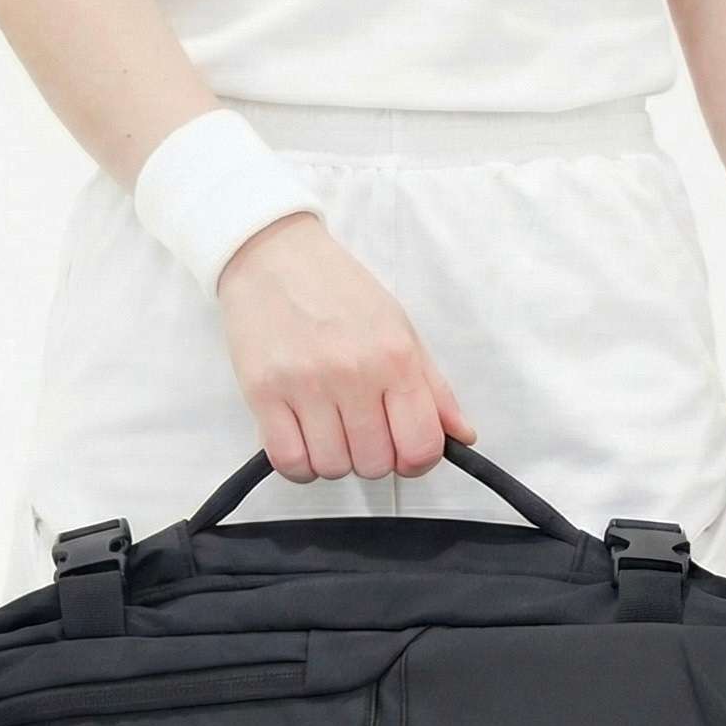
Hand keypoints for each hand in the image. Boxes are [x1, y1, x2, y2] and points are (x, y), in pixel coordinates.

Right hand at [217, 214, 474, 482]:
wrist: (273, 257)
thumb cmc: (339, 292)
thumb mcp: (400, 329)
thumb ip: (434, 388)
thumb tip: (463, 436)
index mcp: (396, 357)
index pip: (421, 446)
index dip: (415, 462)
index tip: (402, 450)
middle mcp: (354, 373)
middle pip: (374, 465)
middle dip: (371, 457)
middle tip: (359, 429)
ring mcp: (306, 385)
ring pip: (332, 468)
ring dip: (333, 459)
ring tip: (327, 428)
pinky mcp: (263, 393)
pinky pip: (290, 462)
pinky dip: (299, 465)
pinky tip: (302, 442)